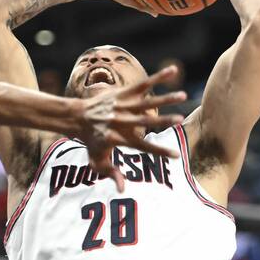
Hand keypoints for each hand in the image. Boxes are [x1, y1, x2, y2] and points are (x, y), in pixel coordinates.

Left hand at [79, 66, 186, 191]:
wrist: (77, 117)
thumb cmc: (91, 142)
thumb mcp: (97, 161)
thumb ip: (111, 174)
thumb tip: (122, 190)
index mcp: (118, 138)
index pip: (141, 147)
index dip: (158, 151)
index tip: (176, 156)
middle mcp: (120, 121)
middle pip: (143, 121)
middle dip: (161, 121)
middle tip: (180, 120)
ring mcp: (122, 105)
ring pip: (146, 101)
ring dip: (164, 98)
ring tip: (182, 95)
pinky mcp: (122, 92)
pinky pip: (142, 84)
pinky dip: (158, 77)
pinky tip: (173, 70)